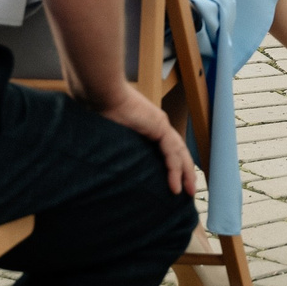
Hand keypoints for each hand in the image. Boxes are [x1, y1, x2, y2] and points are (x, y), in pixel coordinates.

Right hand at [95, 81, 199, 196]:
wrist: (99, 93)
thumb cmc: (97, 111)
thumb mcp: (109, 137)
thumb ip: (116, 149)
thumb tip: (108, 168)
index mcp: (146, 126)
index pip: (166, 149)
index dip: (172, 165)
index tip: (174, 182)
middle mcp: (156, 125)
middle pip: (177, 151)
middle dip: (185, 172)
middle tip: (190, 191)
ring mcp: (159, 124)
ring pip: (179, 153)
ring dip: (185, 173)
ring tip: (188, 192)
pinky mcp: (158, 126)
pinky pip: (171, 152)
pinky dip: (175, 170)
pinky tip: (175, 186)